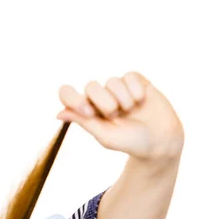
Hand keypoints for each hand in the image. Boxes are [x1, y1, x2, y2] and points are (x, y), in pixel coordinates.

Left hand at [56, 71, 183, 162]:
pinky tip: (142, 101)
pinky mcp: (135, 81)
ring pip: (112, 81)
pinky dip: (136, 91)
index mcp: (87, 110)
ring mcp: (117, 88)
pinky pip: (129, 76)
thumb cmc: (130, 142)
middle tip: (117, 116)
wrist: (161, 140)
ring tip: (131, 111)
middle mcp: (100, 96)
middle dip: (106, 104)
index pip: (67, 93)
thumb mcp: (105, 135)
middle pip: (91, 87)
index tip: (88, 112)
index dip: (73, 98)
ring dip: (124, 100)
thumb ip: (83, 121)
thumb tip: (58, 113)